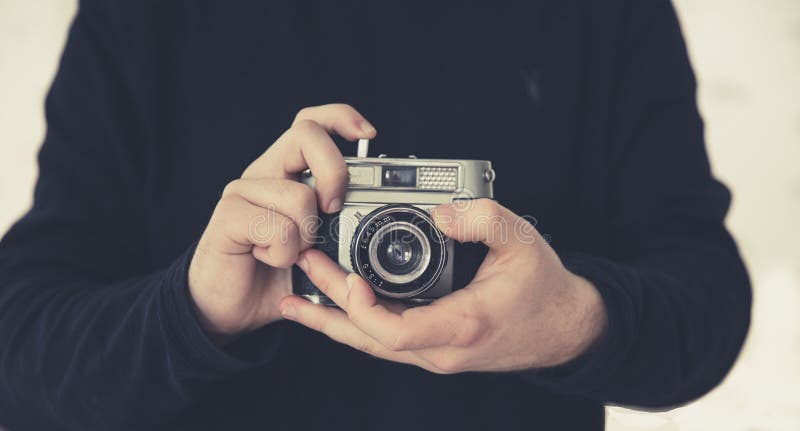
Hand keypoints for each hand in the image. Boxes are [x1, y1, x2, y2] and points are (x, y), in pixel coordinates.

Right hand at [188, 104, 376, 336]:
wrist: (227, 308)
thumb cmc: (273, 276)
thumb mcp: (318, 248)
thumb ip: (341, 227)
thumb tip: (378, 219)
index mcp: (287, 173)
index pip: (311, 123)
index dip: (341, 118)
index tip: (368, 136)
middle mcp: (264, 174)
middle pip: (306, 134)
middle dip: (334, 172)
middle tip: (333, 209)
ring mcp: (242, 191)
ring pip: (299, 194)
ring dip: (306, 236)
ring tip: (290, 253)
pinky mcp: (227, 216)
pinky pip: (277, 228)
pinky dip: (283, 254)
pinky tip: (267, 260)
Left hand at [279, 199, 606, 372]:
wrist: (565, 328)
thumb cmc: (544, 289)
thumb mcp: (521, 243)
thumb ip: (481, 219)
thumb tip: (439, 211)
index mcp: (462, 324)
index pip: (395, 332)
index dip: (361, 308)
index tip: (347, 278)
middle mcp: (442, 349)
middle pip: (369, 340)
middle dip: (329, 307)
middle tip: (302, 270)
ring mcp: (435, 354)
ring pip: (371, 344)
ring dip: (334, 319)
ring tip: (297, 298)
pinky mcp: (433, 348)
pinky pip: (385, 340)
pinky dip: (355, 323)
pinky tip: (334, 310)